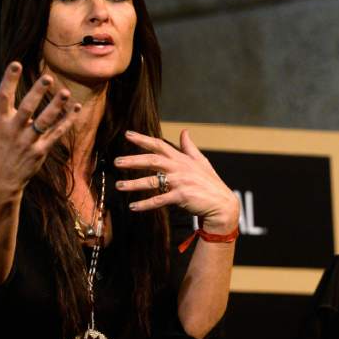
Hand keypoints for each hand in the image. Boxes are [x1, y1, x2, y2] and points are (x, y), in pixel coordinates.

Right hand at [0, 62, 79, 196]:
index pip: (3, 97)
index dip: (9, 80)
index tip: (16, 64)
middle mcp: (14, 131)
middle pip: (27, 109)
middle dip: (37, 93)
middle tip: (48, 77)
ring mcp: (29, 141)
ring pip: (45, 122)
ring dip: (56, 108)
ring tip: (65, 93)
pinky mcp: (40, 151)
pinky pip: (56, 134)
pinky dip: (67, 122)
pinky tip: (76, 108)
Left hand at [113, 129, 239, 232]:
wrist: (222, 204)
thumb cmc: (211, 183)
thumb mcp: (202, 161)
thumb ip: (189, 147)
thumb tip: (184, 131)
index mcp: (182, 159)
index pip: (159, 145)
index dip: (143, 139)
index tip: (128, 134)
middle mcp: (179, 168)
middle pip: (152, 160)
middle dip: (133, 160)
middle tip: (116, 162)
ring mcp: (180, 182)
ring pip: (152, 181)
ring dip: (134, 184)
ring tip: (119, 186)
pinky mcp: (181, 197)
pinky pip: (159, 200)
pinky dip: (145, 204)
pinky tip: (133, 206)